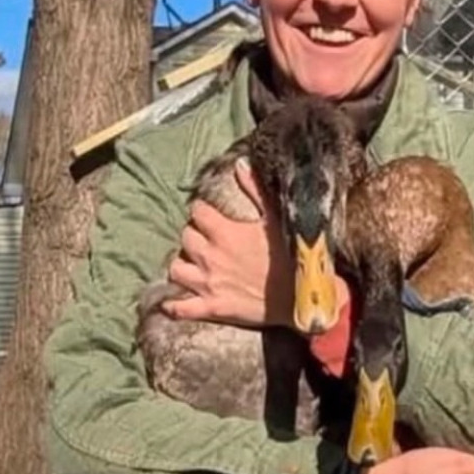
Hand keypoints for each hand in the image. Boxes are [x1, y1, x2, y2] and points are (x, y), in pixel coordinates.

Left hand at [162, 163, 349, 327]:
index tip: (211, 216)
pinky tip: (171, 302)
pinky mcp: (211, 308)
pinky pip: (181, 308)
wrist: (302, 297)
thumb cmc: (291, 257)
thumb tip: (240, 164)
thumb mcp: (275, 219)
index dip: (203, 212)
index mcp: (225, 232)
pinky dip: (173, 306)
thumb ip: (255, 190)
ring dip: (182, 264)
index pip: (197, 211)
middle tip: (206, 240)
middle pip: (185, 237)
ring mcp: (208, 283)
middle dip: (193, 236)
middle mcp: (210, 256)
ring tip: (193, 264)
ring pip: (176, 269)